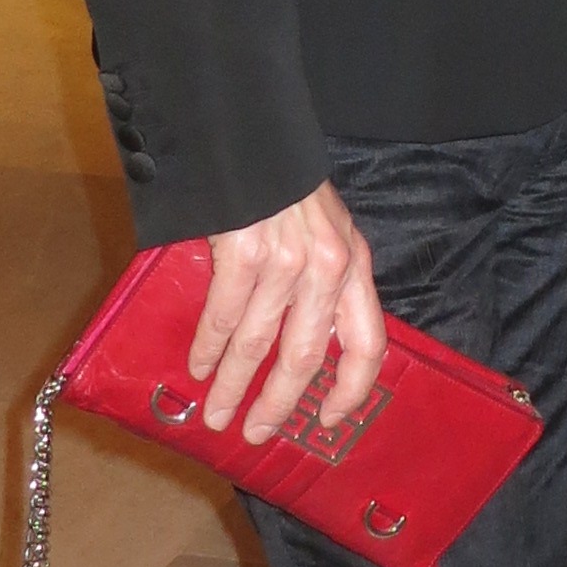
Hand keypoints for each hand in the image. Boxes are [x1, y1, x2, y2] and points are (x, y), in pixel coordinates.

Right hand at [189, 180, 383, 444]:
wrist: (253, 133)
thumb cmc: (285, 187)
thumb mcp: (326, 230)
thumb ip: (324, 282)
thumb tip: (302, 343)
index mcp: (354, 264)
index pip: (367, 343)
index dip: (351, 390)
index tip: (328, 421)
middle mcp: (327, 267)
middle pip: (306, 356)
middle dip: (279, 403)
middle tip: (256, 433)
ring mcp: (285, 260)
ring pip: (257, 344)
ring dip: (233, 385)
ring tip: (217, 412)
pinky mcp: (243, 250)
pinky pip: (223, 316)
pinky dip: (208, 348)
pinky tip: (199, 366)